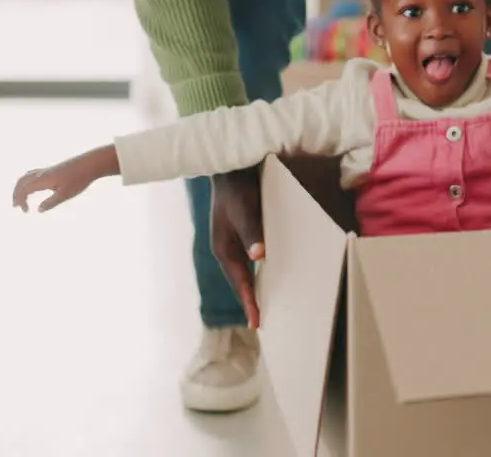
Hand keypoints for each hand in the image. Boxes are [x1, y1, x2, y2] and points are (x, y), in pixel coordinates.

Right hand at [12, 146, 117, 212]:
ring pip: (26, 176)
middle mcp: (42, 174)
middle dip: (16, 194)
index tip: (26, 212)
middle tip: (15, 206)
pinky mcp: (52, 169)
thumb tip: (38, 210)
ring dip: (20, 187)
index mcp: (42, 180)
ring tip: (21, 198)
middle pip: (21, 182)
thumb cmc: (79, 179)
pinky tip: (34, 187)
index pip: (24, 190)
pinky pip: (33, 174)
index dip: (21, 201)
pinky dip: (28, 181)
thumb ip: (51, 203)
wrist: (90, 163)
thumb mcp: (65, 194)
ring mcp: (47, 170)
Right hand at [211, 166, 265, 328]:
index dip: (249, 302)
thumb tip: (259, 256)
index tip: (256, 323)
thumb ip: (252, 232)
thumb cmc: (236, 188)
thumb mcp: (244, 209)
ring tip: (265, 304)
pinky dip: (257, 271)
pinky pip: (248, 260)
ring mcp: (231, 243)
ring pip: (244, 272)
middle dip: (250, 300)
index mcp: (224, 248)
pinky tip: (267, 274)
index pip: (239, 282)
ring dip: (253, 287)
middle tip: (261, 322)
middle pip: (240, 281)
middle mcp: (226, 249)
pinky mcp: (239, 235)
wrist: (229, 167)